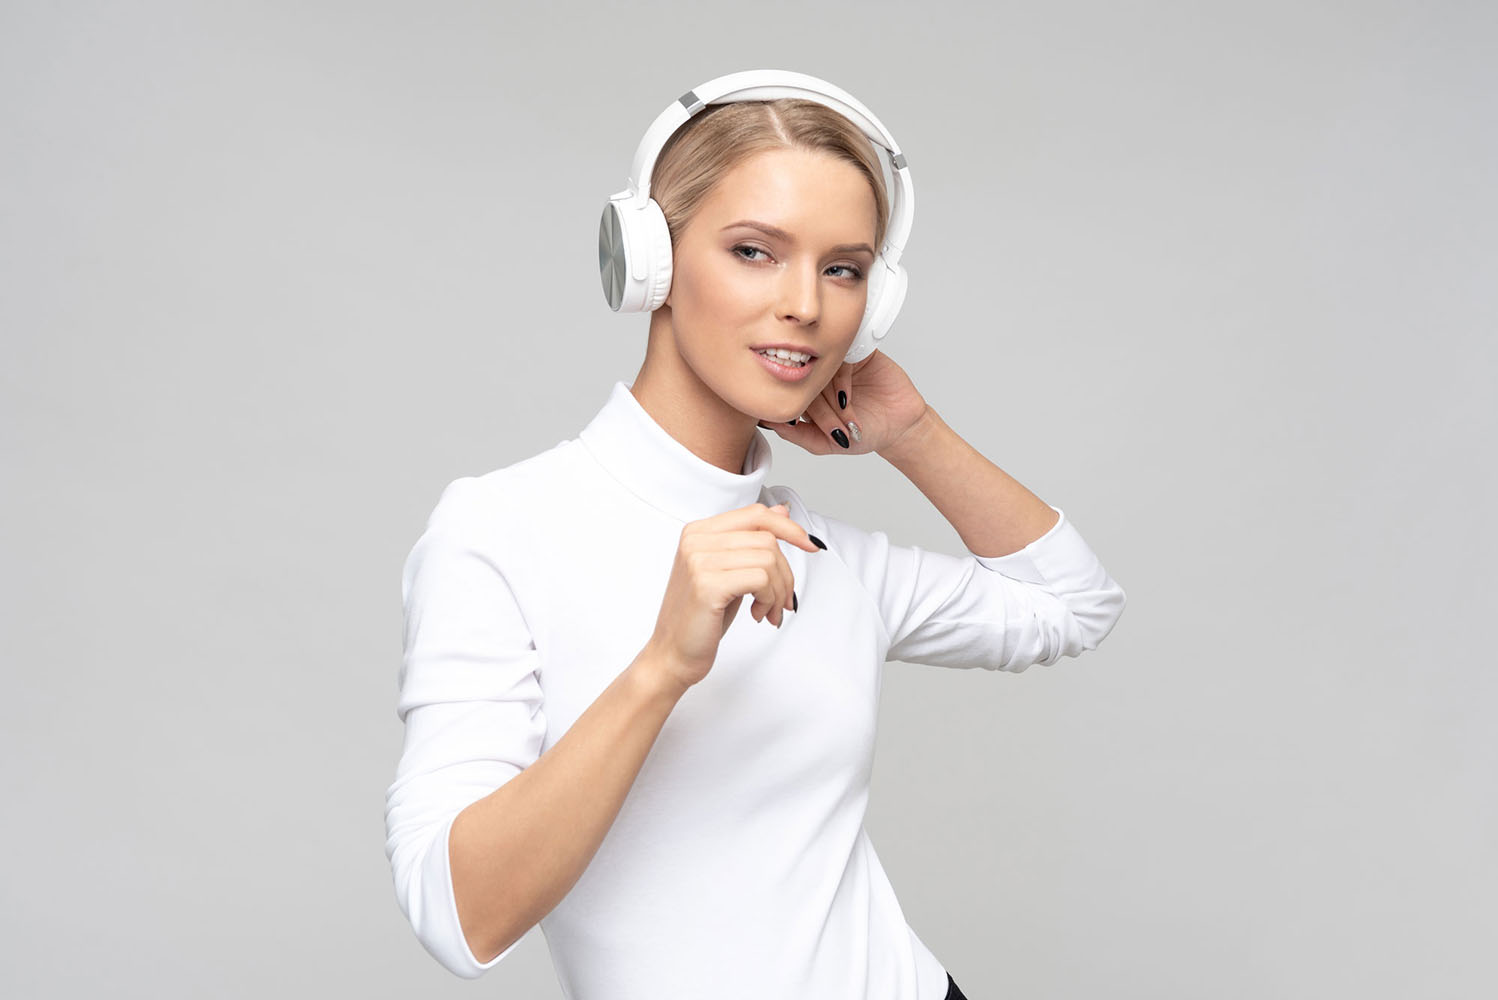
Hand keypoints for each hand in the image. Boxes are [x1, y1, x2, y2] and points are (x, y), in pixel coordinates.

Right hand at [644, 502, 822, 692]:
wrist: (672, 653)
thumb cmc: (701, 616)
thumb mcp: (730, 571)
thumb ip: (751, 541)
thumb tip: (781, 512)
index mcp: (699, 531)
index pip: (755, 514)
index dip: (789, 527)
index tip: (809, 546)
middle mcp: (696, 540)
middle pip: (767, 539)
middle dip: (785, 573)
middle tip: (782, 601)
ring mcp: (699, 560)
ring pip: (768, 559)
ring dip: (778, 591)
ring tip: (768, 610)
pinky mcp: (707, 584)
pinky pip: (760, 579)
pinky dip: (770, 599)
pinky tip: (758, 614)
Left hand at [757, 349, 929, 457]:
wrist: (900, 426)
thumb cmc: (864, 433)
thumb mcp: (825, 443)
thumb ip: (796, 435)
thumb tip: (769, 423)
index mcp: (808, 394)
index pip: (790, 394)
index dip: (798, 413)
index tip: (813, 430)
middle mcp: (821, 377)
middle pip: (804, 382)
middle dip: (818, 409)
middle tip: (833, 427)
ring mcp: (838, 364)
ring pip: (821, 371)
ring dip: (830, 397)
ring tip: (844, 416)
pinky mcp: (857, 354)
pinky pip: (841, 359)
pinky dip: (840, 381)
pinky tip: (847, 398)